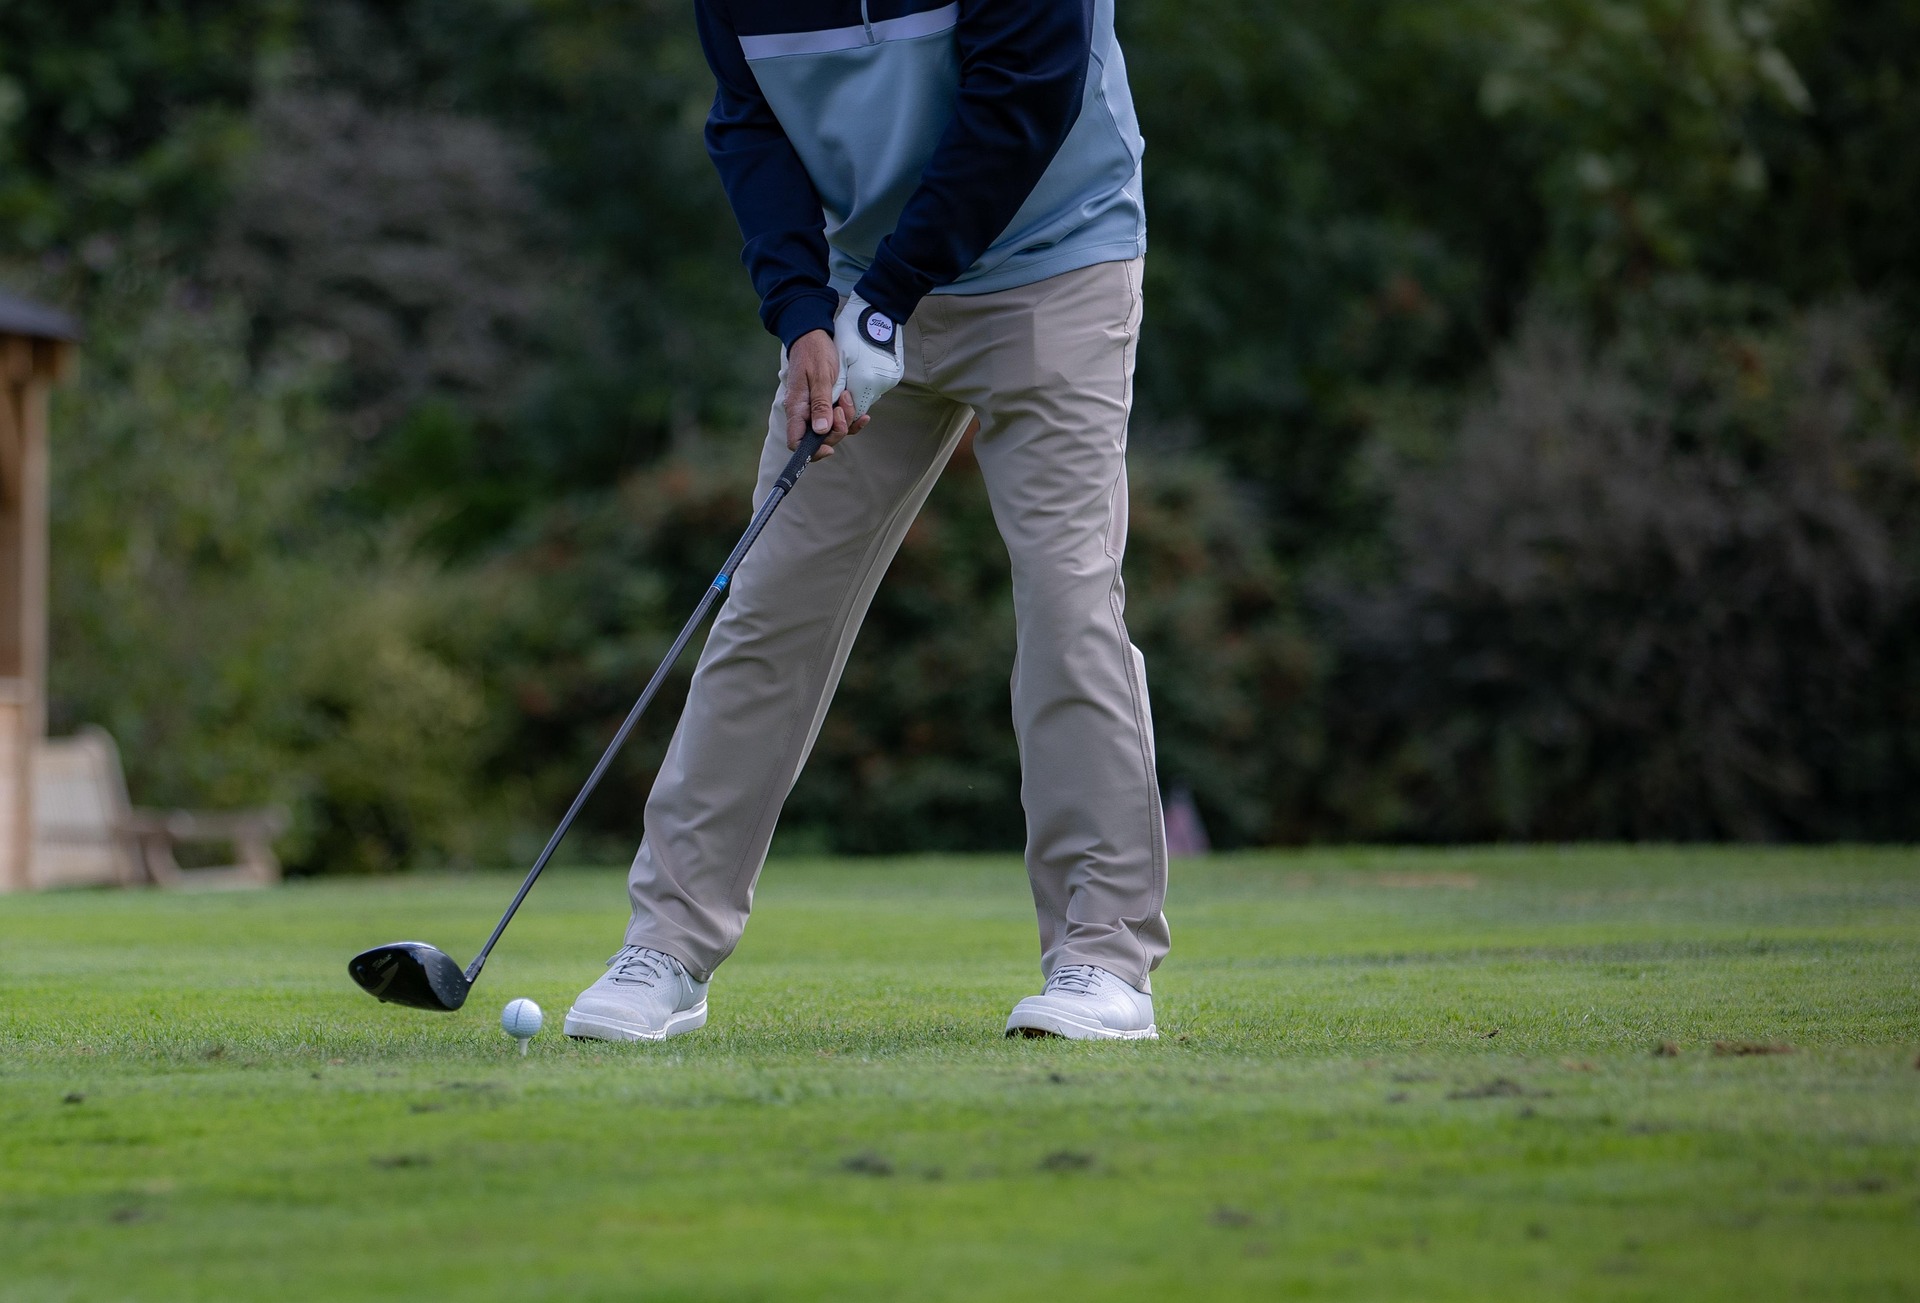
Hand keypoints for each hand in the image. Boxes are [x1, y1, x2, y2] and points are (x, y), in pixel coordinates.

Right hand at [784, 329, 866, 458]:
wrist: (814, 335)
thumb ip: (820, 404)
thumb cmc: (814, 352)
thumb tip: (821, 431)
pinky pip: (840, 420)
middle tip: (843, 406)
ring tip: (848, 397)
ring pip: (833, 429)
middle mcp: (805, 412)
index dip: (812, 451)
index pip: (797, 442)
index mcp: (797, 408)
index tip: (829, 447)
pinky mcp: (827, 403)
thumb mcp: (820, 376)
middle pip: (820, 438)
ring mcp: (816, 409)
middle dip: (837, 429)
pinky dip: (853, 419)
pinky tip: (862, 415)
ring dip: (846, 419)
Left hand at [833, 294, 904, 417]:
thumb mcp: (839, 356)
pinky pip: (879, 384)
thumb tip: (828, 408)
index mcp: (866, 381)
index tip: (833, 397)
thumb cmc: (853, 329)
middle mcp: (882, 384)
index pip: (852, 409)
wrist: (877, 309)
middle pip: (862, 403)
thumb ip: (834, 385)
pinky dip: (869, 380)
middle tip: (841, 380)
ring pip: (870, 394)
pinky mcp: (896, 373)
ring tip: (852, 369)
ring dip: (859, 388)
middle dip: (850, 397)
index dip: (841, 407)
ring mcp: (891, 379)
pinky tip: (862, 366)